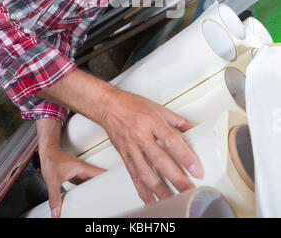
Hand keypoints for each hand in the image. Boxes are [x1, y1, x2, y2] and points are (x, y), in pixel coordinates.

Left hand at [39, 145, 104, 217]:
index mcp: (83, 168)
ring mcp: (81, 173)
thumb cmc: (51, 160)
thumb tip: (57, 213)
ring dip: (98, 188)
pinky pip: (87, 184)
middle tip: (111, 197)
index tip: (116, 188)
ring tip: (103, 198)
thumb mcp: (53, 181)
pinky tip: (89, 196)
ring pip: (94, 181)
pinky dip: (90, 189)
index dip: (111, 180)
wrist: (48, 153)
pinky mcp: (77, 176)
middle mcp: (84, 170)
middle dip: (106, 187)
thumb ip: (54, 198)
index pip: (101, 173)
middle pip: (100, 178)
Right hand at [101, 89, 202, 203]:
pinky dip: (143, 191)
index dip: (185, 156)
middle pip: (160, 160)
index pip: (171, 141)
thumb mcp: (158, 108)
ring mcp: (131, 148)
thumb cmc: (131, 105)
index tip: (196, 169)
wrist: (108, 106)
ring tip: (174, 199)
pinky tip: (152, 199)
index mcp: (151, 121)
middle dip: (176, 178)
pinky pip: (134, 177)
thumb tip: (193, 130)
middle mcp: (140, 135)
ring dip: (161, 190)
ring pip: (146, 173)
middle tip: (189, 189)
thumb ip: (177, 121)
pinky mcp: (124, 157)